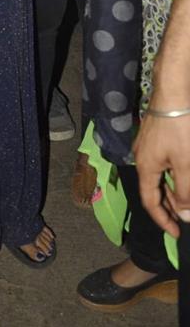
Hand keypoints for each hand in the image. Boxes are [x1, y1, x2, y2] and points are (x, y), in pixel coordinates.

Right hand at [134, 109, 189, 237]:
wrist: (174, 93)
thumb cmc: (180, 129)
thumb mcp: (185, 165)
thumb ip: (185, 192)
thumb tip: (184, 215)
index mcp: (146, 166)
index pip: (150, 201)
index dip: (163, 219)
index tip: (176, 233)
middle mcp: (141, 157)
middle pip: (153, 189)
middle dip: (169, 206)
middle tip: (184, 218)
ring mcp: (146, 145)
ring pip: (159, 176)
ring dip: (173, 190)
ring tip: (188, 198)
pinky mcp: (154, 136)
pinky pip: (162, 164)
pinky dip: (172, 175)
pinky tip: (183, 174)